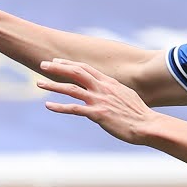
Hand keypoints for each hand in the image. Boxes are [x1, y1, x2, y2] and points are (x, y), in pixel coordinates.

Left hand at [39, 57, 157, 143]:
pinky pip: (74, 109)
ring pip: (71, 88)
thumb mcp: (126, 95)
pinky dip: (59, 107)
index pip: (86, 68)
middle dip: (58, 67)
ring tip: (39, 83)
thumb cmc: (138, 113)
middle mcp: (102, 88)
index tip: (57, 61)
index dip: (70, 63)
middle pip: (76, 72)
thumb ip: (113, 91)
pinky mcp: (97, 114)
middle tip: (42, 65)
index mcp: (109, 82)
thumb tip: (107, 90)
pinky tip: (48, 106)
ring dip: (53, 85)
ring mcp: (99, 100)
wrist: (147, 125)